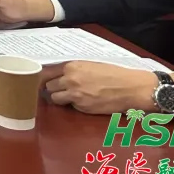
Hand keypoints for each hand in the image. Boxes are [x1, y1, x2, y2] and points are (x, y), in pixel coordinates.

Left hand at [42, 61, 158, 114]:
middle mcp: (69, 80)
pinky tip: (85, 101)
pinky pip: (71, 106)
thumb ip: (73, 69)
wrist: (131, 87)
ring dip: (60, 98)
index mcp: (71, 67)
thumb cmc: (114, 74)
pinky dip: (75, 105)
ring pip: (55, 99)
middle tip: (60, 89)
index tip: (42, 80)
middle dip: (53, 88)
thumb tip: (59, 74)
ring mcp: (75, 95)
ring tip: (70, 96)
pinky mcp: (82, 108)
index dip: (44, 77)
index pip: (46, 72)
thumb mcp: (90, 65)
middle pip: (48, 87)